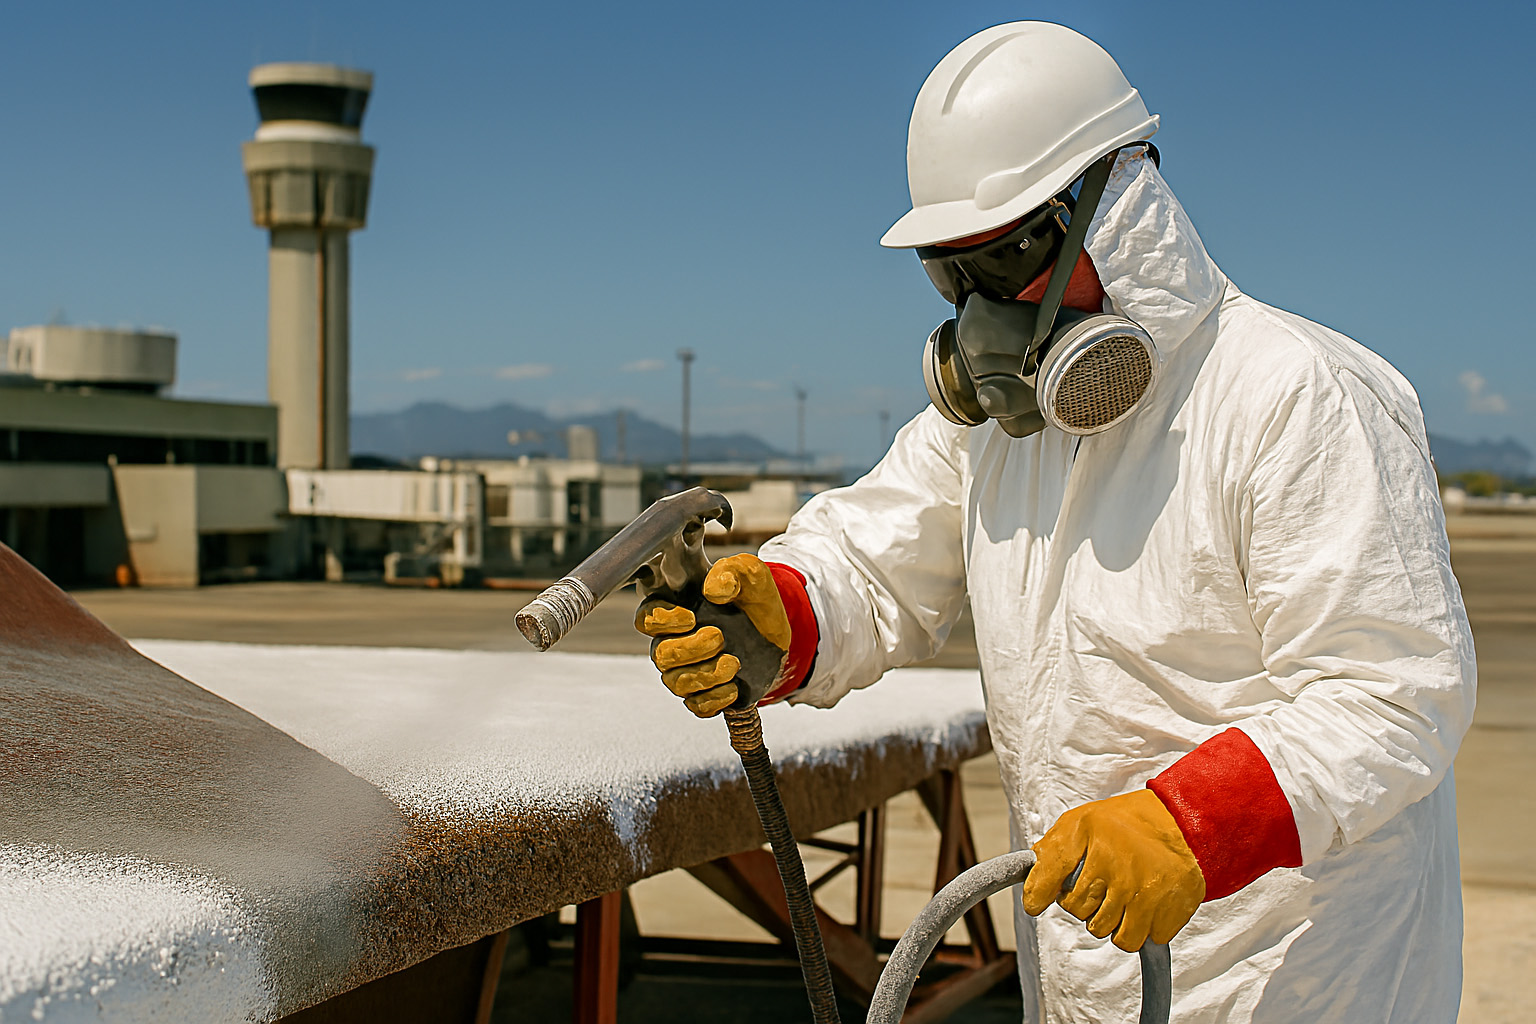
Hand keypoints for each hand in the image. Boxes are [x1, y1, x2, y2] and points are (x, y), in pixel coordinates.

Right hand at [634, 554, 791, 716]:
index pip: (646, 618)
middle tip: (720, 638)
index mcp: (676, 608)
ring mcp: (687, 670)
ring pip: (677, 683)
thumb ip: (733, 571)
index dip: (662, 621)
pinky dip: (715, 700)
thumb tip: (713, 590)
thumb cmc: (754, 598)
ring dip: (706, 675)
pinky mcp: (705, 693)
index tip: (692, 617)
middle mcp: (674, 641)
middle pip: (660, 654)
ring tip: (734, 663)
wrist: (778, 632)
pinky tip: (735, 688)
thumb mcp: (751, 575)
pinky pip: (697, 706)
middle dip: (690, 649)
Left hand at [1021, 789, 1203, 951]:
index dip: (1039, 896)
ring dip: (1112, 920)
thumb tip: (1031, 889)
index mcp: (1098, 851)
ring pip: (1110, 935)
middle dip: (1086, 902)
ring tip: (1121, 894)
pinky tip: (1143, 903)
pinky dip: (1140, 928)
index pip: (1056, 888)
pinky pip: (1141, 941)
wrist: (1182, 826)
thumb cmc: (1125, 824)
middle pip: (1081, 915)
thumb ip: (1053, 852)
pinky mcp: (1168, 917)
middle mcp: (1122, 878)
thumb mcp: (1081, 822)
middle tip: (1100, 881)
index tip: (1035, 903)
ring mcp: (1146, 900)